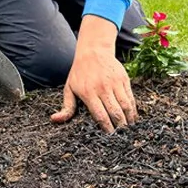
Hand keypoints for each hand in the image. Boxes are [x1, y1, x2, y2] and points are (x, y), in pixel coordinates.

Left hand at [51, 15, 137, 133]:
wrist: (93, 51)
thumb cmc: (79, 73)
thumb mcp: (69, 89)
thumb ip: (66, 107)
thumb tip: (55, 120)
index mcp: (88, 93)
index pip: (100, 115)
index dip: (107, 127)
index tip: (110, 136)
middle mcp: (103, 89)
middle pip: (115, 112)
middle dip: (120, 126)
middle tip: (122, 135)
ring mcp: (115, 83)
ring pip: (125, 105)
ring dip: (129, 118)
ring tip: (130, 128)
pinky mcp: (124, 79)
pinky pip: (130, 97)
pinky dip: (133, 108)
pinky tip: (133, 116)